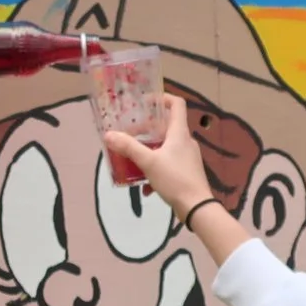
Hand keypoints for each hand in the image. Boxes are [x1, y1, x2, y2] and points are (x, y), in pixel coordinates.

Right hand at [103, 94, 211, 216]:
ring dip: (148, 152)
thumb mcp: (148, 162)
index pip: (176, 105)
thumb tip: (109, 135)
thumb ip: (128, 147)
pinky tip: (146, 188)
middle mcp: (185, 142)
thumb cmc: (175, 179)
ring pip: (165, 148)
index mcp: (179, 133)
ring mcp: (187, 158)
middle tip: (129, 135)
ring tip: (133, 161)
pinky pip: (168, 165)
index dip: (162, 98)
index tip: (145, 102)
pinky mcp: (186, 172)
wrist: (196, 207)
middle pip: (166, 127)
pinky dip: (156, 171)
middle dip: (146, 131)